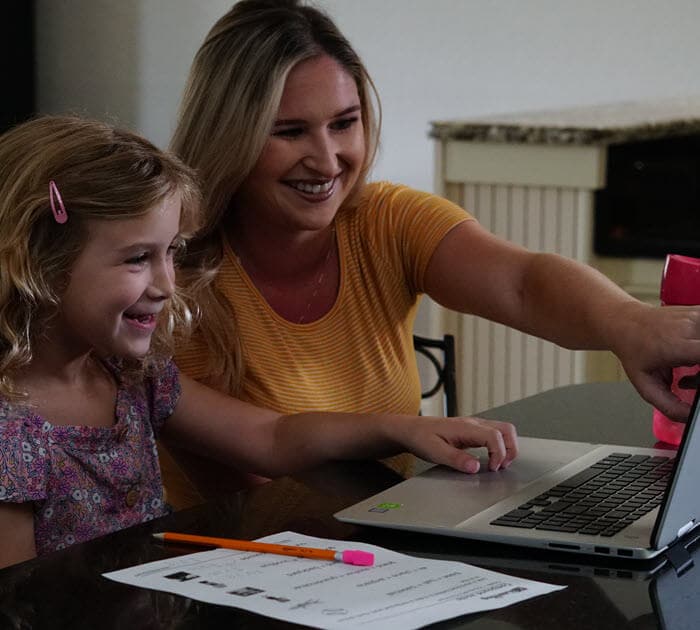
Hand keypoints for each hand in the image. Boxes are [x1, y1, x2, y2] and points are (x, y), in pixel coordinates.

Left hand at [390, 415, 517, 472]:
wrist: (410, 429)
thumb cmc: (420, 437)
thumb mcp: (435, 452)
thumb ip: (456, 459)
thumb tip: (476, 467)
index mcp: (465, 427)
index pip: (494, 436)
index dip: (499, 454)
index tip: (492, 469)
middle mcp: (473, 424)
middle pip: (506, 429)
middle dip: (511, 449)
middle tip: (501, 467)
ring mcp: (474, 426)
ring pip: (503, 430)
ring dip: (507, 447)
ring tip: (498, 464)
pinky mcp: (472, 431)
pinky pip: (494, 434)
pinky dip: (499, 446)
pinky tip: (491, 459)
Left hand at [612, 302, 699, 420]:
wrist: (625, 323)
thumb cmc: (633, 350)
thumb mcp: (645, 384)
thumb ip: (668, 405)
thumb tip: (689, 417)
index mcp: (676, 345)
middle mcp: (689, 327)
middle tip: (694, 379)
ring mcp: (696, 317)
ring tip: (691, 366)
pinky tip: (693, 354)